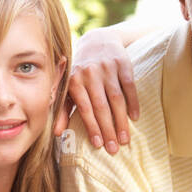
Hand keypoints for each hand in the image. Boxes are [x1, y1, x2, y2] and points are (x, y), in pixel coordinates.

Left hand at [54, 29, 138, 149]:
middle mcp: (90, 73)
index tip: (98, 145)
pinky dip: (133, 103)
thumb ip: (62, 108)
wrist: (98, 41)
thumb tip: (57, 133)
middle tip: (114, 149)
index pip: (85, 109)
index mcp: (74, 80)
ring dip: (121, 121)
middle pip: (101, 106)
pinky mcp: (123, 64)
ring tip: (125, 140)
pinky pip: (130, 86)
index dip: (92, 127)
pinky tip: (135, 118)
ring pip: (116, 99)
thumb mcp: (68, 86)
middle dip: (108, 129)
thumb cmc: (81, 71)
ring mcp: (107, 68)